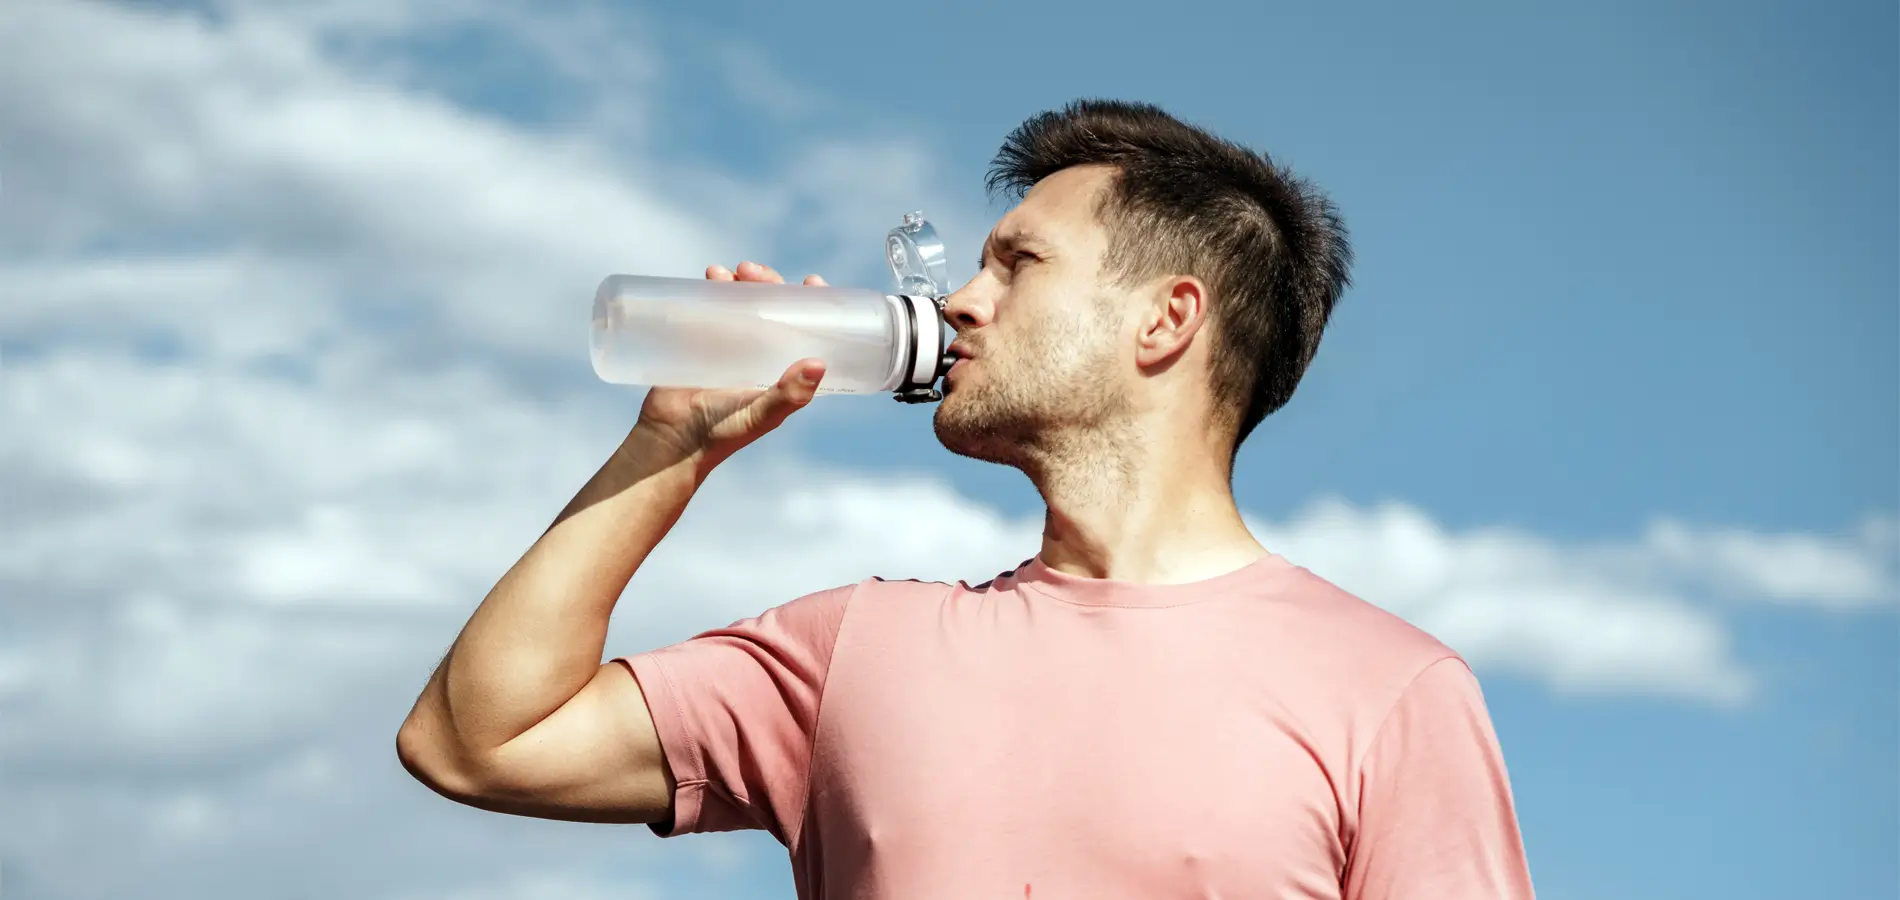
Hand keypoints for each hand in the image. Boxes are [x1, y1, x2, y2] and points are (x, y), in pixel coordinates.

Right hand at [627, 261, 831, 474]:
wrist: (670, 442)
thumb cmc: (721, 434)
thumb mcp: (761, 415)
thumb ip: (788, 395)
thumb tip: (819, 363)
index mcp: (781, 369)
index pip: (804, 329)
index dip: (811, 304)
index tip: (810, 282)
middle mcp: (759, 354)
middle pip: (772, 307)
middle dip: (767, 283)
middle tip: (752, 273)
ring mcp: (728, 346)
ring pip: (741, 303)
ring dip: (737, 282)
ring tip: (722, 273)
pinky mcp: (698, 342)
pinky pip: (708, 308)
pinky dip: (710, 289)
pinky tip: (710, 275)